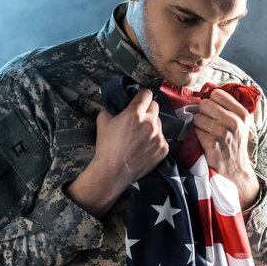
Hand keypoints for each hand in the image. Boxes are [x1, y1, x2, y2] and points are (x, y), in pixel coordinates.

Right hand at [66, 88, 168, 217]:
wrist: (113, 171)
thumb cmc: (107, 148)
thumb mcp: (103, 121)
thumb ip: (111, 109)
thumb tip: (116, 107)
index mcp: (135, 114)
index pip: (146, 94)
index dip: (141, 95)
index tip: (140, 99)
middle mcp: (149, 123)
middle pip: (155, 106)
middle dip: (147, 109)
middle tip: (138, 118)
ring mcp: (158, 137)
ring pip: (159, 123)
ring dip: (151, 125)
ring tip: (140, 135)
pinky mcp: (163, 149)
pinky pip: (161, 138)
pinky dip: (154, 140)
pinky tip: (144, 146)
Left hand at [192, 88, 259, 209]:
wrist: (235, 169)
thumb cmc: (233, 143)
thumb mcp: (239, 123)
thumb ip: (228, 106)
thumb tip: (207, 89)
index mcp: (242, 113)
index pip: (217, 94)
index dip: (211, 102)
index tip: (213, 112)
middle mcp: (234, 122)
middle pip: (205, 104)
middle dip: (203, 113)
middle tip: (209, 125)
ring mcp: (223, 132)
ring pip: (197, 117)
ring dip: (198, 125)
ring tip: (207, 134)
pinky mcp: (212, 143)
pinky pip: (194, 130)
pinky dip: (196, 136)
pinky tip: (204, 142)